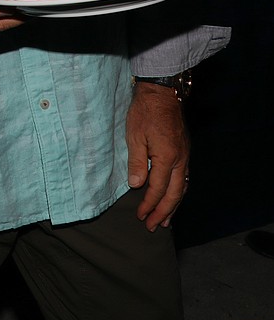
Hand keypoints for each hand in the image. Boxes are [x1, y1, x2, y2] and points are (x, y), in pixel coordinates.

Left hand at [126, 82, 189, 230]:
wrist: (162, 93)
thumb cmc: (145, 112)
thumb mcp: (134, 135)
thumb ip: (137, 162)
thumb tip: (137, 185)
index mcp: (167, 157)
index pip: (157, 188)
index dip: (148, 204)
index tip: (140, 216)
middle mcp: (180, 160)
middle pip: (174, 193)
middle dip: (163, 212)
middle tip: (153, 226)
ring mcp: (185, 156)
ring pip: (182, 188)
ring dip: (173, 206)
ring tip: (165, 220)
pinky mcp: (184, 151)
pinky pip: (184, 178)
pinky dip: (179, 192)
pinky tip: (174, 197)